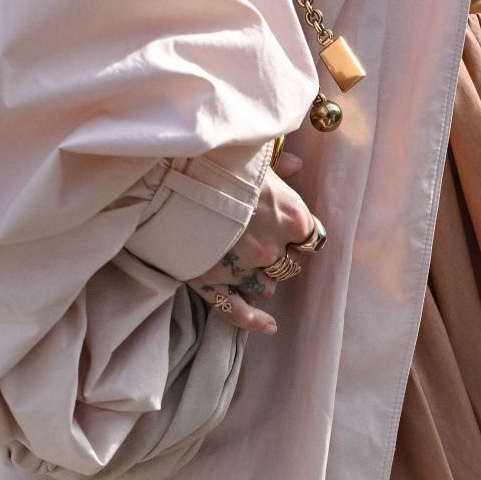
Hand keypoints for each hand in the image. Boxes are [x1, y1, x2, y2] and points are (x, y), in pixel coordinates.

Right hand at [188, 152, 318, 335]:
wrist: (169, 173)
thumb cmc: (216, 159)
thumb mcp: (254, 154)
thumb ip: (280, 165)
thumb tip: (297, 165)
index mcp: (290, 216)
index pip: (311, 236)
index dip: (298, 232)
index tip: (286, 225)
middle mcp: (271, 248)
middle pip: (287, 263)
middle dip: (277, 254)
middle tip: (259, 235)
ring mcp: (242, 269)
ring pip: (266, 287)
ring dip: (260, 276)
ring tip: (244, 258)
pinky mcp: (213, 284)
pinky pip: (239, 312)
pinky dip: (254, 322)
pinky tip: (268, 325)